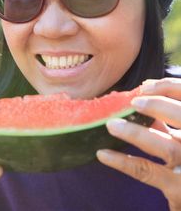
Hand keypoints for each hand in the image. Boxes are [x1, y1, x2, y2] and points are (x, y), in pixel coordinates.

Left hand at [96, 77, 180, 210]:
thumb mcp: (179, 136)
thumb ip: (168, 120)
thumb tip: (143, 95)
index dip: (170, 88)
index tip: (145, 85)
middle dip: (159, 106)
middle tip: (134, 101)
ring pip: (165, 148)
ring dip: (136, 133)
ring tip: (111, 124)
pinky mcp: (178, 190)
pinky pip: (147, 171)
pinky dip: (123, 162)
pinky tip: (103, 154)